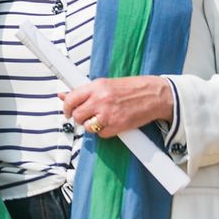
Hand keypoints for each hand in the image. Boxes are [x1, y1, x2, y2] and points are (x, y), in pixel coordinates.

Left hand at [60, 75, 174, 137]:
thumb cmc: (131, 89)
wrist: (154, 95)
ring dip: (91, 126)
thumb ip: (84, 91)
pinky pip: (101, 134)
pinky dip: (104, 132)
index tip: (67, 111)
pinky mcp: (117, 126)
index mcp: (96, 87)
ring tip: (100, 119)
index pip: (71, 99)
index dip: (66, 107)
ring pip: (87, 127)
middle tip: (85, 117)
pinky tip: (111, 123)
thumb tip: (63, 95)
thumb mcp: (105, 84)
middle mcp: (100, 99)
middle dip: (79, 118)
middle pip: (77, 115)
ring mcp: (108, 114)